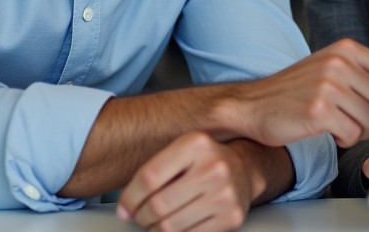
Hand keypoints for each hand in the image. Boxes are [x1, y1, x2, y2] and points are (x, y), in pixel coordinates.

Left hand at [117, 132, 252, 231]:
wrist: (244, 170)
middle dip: (141, 216)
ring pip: (171, 226)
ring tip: (155, 222)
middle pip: (158, 205)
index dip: (130, 198)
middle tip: (139, 216)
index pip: (149, 177)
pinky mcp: (232, 217)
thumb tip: (125, 210)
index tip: (124, 208)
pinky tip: (175, 226)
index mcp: (196, 144)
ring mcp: (225, 194)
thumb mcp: (179, 152)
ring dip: (155, 229)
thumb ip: (152, 173)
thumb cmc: (203, 161)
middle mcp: (214, 167)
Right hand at [229, 39, 368, 147]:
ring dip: (360, 130)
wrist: (251, 106)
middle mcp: (340, 62)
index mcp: (347, 49)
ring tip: (338, 123)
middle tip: (358, 121)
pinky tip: (328, 131)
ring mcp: (328, 85)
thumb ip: (366, 74)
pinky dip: (344, 139)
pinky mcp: (318, 109)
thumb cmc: (295, 92)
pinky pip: (352, 133)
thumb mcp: (331, 70)